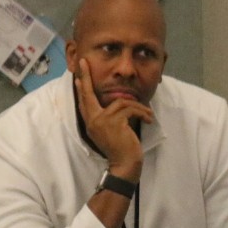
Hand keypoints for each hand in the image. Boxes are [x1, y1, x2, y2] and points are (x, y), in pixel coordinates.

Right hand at [75, 58, 153, 176]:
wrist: (125, 164)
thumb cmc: (122, 148)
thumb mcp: (112, 130)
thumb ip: (109, 116)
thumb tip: (118, 102)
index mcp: (91, 122)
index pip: (84, 101)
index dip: (81, 87)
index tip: (78, 74)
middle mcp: (92, 120)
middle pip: (87, 94)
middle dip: (86, 77)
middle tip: (84, 63)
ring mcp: (101, 121)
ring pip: (120, 102)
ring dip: (138, 107)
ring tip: (148, 114)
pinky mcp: (113, 122)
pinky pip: (130, 108)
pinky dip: (143, 112)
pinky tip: (149, 120)